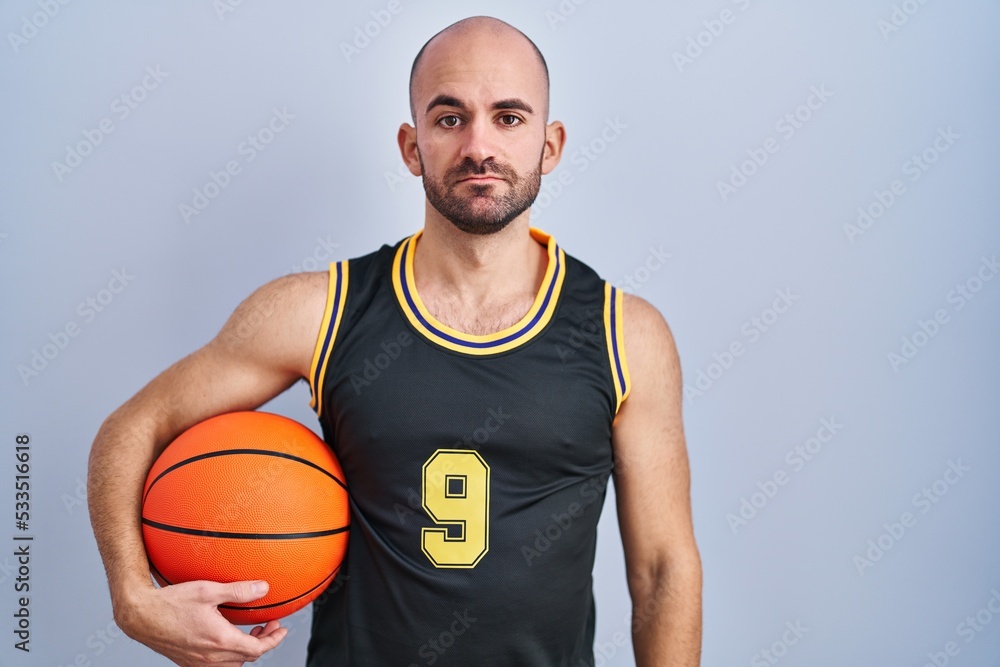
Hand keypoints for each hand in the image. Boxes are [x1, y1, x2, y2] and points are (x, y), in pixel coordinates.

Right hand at [115, 579, 287, 666]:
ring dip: (246, 650)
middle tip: (267, 625)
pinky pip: (216, 665)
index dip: (274, 640)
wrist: (141, 617)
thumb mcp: (209, 591)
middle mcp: (210, 657)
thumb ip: (239, 591)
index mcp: (220, 641)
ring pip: (233, 664)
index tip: (281, 628)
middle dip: (263, 642)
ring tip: (249, 632)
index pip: (257, 649)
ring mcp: (198, 662)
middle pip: (247, 658)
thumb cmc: (172, 602)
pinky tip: (225, 637)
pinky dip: (229, 654)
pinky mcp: (188, 662)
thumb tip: (264, 588)